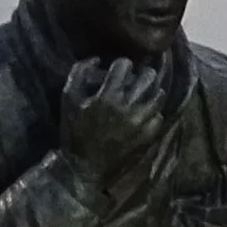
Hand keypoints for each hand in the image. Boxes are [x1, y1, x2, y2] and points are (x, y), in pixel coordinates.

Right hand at [58, 56, 168, 178]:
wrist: (84, 167)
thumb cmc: (74, 131)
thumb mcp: (68, 99)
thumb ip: (79, 73)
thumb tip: (96, 59)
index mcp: (108, 96)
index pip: (124, 65)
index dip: (119, 65)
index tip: (116, 71)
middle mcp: (129, 107)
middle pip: (148, 76)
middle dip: (140, 73)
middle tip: (133, 79)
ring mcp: (142, 123)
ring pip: (158, 95)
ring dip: (150, 90)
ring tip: (142, 93)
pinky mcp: (148, 137)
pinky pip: (159, 116)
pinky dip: (153, 112)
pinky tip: (143, 113)